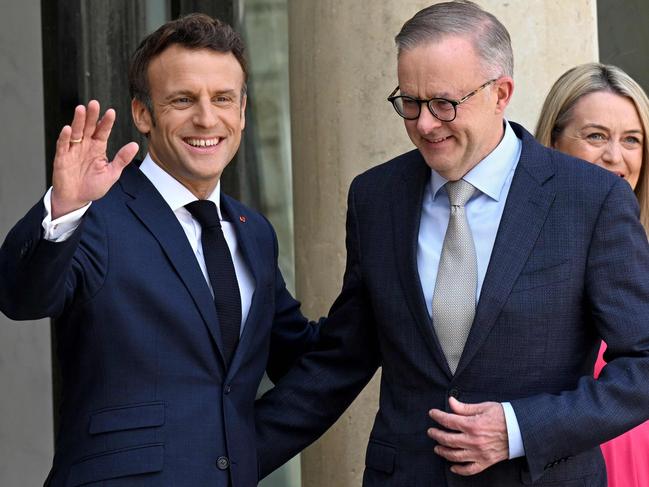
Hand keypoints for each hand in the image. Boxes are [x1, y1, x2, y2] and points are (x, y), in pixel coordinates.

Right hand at [51, 100, 138, 218]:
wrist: (76, 199)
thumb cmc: (93, 186)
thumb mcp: (112, 173)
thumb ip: (122, 159)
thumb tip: (135, 145)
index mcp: (98, 148)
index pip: (103, 131)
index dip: (106, 122)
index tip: (111, 112)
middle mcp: (85, 145)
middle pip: (88, 127)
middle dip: (91, 115)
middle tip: (94, 104)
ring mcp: (73, 150)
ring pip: (76, 132)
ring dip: (78, 121)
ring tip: (81, 110)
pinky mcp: (62, 157)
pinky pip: (62, 145)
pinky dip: (65, 137)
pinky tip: (68, 129)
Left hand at [427, 397, 508, 475]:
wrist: (522, 430)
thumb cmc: (503, 416)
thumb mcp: (484, 407)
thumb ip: (465, 407)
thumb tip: (450, 402)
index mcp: (473, 425)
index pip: (448, 421)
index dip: (437, 416)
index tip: (432, 413)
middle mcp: (474, 441)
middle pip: (448, 439)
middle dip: (436, 435)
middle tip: (431, 432)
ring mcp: (479, 453)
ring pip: (455, 456)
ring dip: (443, 452)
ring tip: (437, 447)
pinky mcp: (486, 462)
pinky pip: (470, 469)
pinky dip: (459, 470)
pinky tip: (452, 467)